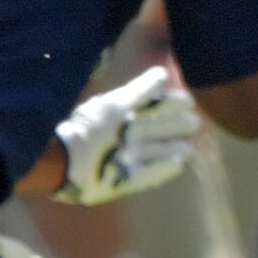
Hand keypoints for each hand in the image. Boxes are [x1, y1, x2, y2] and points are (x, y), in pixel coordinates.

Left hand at [49, 66, 201, 204]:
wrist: (62, 162)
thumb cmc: (91, 129)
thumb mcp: (117, 106)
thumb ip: (141, 91)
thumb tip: (162, 74)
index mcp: (119, 118)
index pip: (151, 108)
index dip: (171, 104)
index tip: (189, 101)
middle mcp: (121, 139)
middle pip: (153, 130)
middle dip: (175, 126)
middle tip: (194, 123)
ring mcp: (122, 162)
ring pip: (153, 153)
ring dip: (172, 151)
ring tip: (189, 149)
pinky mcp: (122, 183)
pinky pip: (146, 177)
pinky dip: (162, 171)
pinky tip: (178, 165)